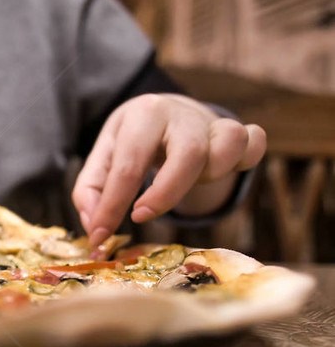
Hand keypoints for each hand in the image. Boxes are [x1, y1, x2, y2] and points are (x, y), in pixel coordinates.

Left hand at [72, 94, 265, 245]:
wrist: (163, 111)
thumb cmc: (131, 142)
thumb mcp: (103, 156)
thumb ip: (91, 190)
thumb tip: (95, 226)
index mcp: (142, 115)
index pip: (128, 165)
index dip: (113, 206)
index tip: (101, 235)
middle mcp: (180, 114)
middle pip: (189, 154)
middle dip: (165, 194)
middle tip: (141, 217)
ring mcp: (213, 122)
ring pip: (228, 145)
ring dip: (212, 175)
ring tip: (184, 185)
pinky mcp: (238, 131)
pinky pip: (255, 141)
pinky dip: (246, 159)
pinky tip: (220, 173)